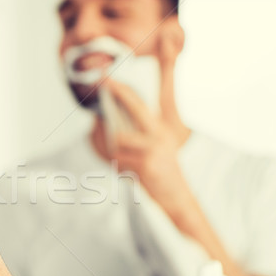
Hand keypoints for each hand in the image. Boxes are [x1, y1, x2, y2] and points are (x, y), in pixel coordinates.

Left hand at [108, 23, 192, 213]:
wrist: (176, 197)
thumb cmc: (157, 175)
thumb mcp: (148, 152)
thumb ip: (129, 138)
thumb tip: (99, 127)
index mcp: (159, 128)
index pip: (139, 103)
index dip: (122, 89)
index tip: (107, 77)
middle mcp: (160, 133)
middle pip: (136, 106)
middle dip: (118, 91)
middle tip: (103, 80)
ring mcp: (155, 146)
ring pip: (120, 137)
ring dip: (111, 150)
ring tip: (121, 163)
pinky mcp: (148, 162)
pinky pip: (120, 159)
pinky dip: (118, 166)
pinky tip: (127, 174)